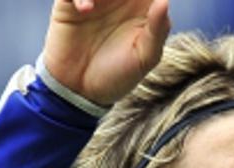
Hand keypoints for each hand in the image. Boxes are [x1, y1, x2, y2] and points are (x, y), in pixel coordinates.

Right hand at [42, 0, 171, 105]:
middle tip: (120, 1)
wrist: (80, 92)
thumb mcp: (144, 58)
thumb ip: (157, 30)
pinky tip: (86, 9)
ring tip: (97, 5)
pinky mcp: (69, 3)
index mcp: (143, 7)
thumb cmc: (117, 76)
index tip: (143, 2)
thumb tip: (164, 0)